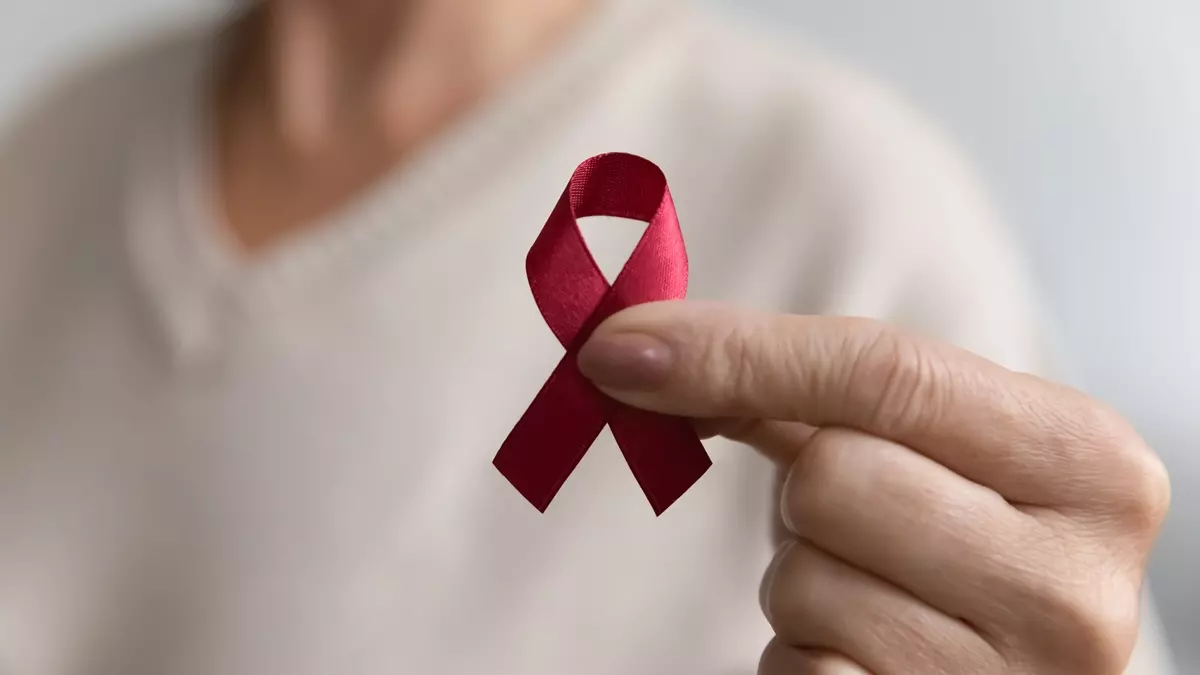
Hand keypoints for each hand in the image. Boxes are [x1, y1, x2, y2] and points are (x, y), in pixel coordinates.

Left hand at [577, 301, 1169, 674]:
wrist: (1001, 664)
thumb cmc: (948, 542)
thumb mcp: (913, 448)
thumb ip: (799, 385)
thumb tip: (636, 350)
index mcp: (1090, 466)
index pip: (887, 373)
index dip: (739, 351)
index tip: (619, 348)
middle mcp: (1078, 584)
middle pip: (834, 476)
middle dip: (803, 496)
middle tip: (851, 522)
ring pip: (806, 579)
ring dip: (801, 583)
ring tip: (869, 597)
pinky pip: (800, 670)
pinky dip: (800, 653)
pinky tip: (857, 656)